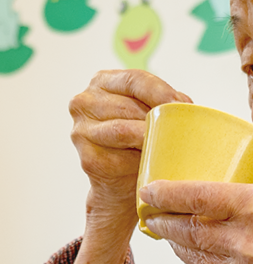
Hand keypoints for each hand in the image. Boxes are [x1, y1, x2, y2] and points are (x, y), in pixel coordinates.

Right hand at [70, 69, 191, 227]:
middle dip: (157, 117)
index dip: (160, 91)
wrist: (119, 184)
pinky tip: (151, 162)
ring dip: (149, 138)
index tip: (182, 104)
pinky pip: (119, 157)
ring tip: (169, 143)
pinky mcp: (86, 158)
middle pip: (127, 106)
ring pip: (123, 130)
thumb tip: (183, 106)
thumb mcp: (147, 113)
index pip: (134, 80)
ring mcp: (80, 131)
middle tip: (180, 128)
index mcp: (101, 82)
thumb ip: (161, 102)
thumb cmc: (136, 142)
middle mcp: (83, 103)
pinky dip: (138, 160)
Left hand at [139, 180, 252, 263]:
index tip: (149, 191)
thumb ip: (247, 183)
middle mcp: (244, 241)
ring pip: (197, 257)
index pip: (197, 198)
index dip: (167, 194)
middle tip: (149, 215)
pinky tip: (197, 253)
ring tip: (167, 233)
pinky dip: (200, 260)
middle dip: (164, 223)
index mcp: (252, 207)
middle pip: (188, 231)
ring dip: (177, 244)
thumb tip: (240, 165)